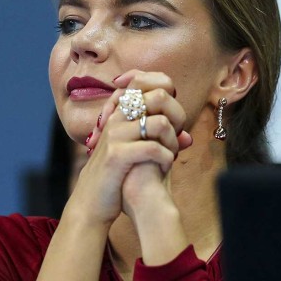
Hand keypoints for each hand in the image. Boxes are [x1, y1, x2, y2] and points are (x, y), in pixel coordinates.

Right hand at [73, 70, 191, 224]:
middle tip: (175, 138)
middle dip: (177, 117)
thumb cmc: (118, 175)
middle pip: (159, 95)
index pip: (143, 78)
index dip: (165, 89)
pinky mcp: (116, 154)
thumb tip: (188, 138)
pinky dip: (166, 158)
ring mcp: (114, 134)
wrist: (92, 202)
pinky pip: (154, 147)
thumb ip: (160, 140)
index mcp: (119, 111)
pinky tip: (164, 167)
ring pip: (161, 122)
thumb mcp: (136, 150)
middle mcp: (116, 117)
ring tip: (171, 155)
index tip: (170, 115)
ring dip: (173, 142)